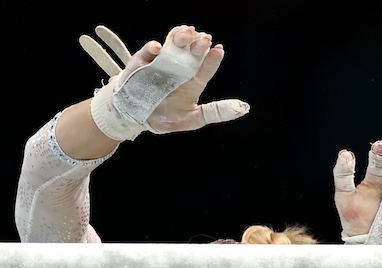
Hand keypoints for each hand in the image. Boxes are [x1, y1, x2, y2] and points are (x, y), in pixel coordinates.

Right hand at [81, 25, 247, 137]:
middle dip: (198, 44)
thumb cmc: (166, 118)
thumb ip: (216, 112)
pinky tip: (159, 48)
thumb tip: (244, 108)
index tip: (218, 50)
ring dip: (180, 38)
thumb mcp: (193, 119)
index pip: (205, 67)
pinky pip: (146, 53)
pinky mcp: (142, 64)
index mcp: (192, 80)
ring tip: (187, 34)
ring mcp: (160, 63)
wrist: (137, 119)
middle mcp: (179, 68)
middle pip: (190, 51)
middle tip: (204, 39)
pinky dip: (152, 49)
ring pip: (172, 46)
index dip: (212, 59)